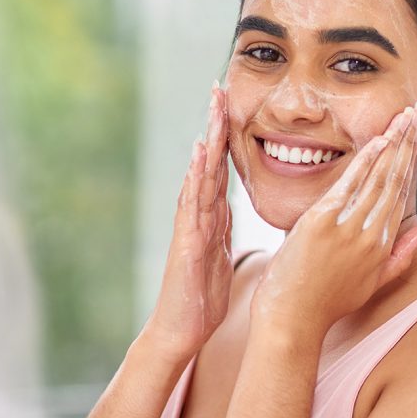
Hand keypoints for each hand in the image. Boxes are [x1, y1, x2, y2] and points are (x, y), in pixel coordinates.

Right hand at [140, 83, 232, 363]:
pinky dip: (197, 177)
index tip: (234, 107)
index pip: (221, 169)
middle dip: (215, 126)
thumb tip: (230, 206)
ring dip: (208, 140)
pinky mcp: (188, 242)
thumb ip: (222, 228)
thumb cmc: (203, 294)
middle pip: (209, 162)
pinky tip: (201, 153)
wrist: (183, 329)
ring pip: (201, 175)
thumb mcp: (221, 255)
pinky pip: (193, 203)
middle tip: (220, 88)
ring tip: (214, 108)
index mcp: (211, 217)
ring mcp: (191, 226)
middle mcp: (198, 215)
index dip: (227, 138)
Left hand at [250, 101, 416, 340]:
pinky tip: (378, 140)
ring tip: (403, 115)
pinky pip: (350, 185)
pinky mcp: (323, 223)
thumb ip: (401, 255)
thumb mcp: (372, 282)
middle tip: (415, 110)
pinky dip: (366, 161)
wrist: (292, 320)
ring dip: (393, 142)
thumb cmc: (327, 303)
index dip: (408, 161)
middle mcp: (371, 235)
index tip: (414, 135)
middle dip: (406, 142)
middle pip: (394, 179)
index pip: (400, 193)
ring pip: (378, 178)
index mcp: (382, 246)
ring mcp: (349, 228)